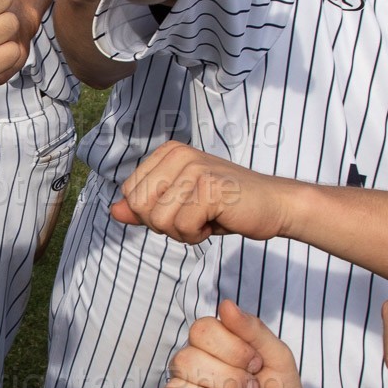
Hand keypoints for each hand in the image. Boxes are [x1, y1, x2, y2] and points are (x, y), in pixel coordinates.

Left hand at [109, 141, 293, 243]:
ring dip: (182, 232)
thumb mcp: (179, 206)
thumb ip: (145, 207)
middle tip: (193, 217)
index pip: (131, 193)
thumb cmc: (226, 207)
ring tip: (207, 218)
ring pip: (159, 219)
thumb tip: (114, 211)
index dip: (151, 214)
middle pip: (140, 206)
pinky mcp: (209, 186)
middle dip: (164, 224)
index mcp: (168, 153)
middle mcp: (178, 154)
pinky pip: (182, 226)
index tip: (182, 209)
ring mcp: (194, 168)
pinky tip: (217, 221)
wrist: (273, 205)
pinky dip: (197, 235)